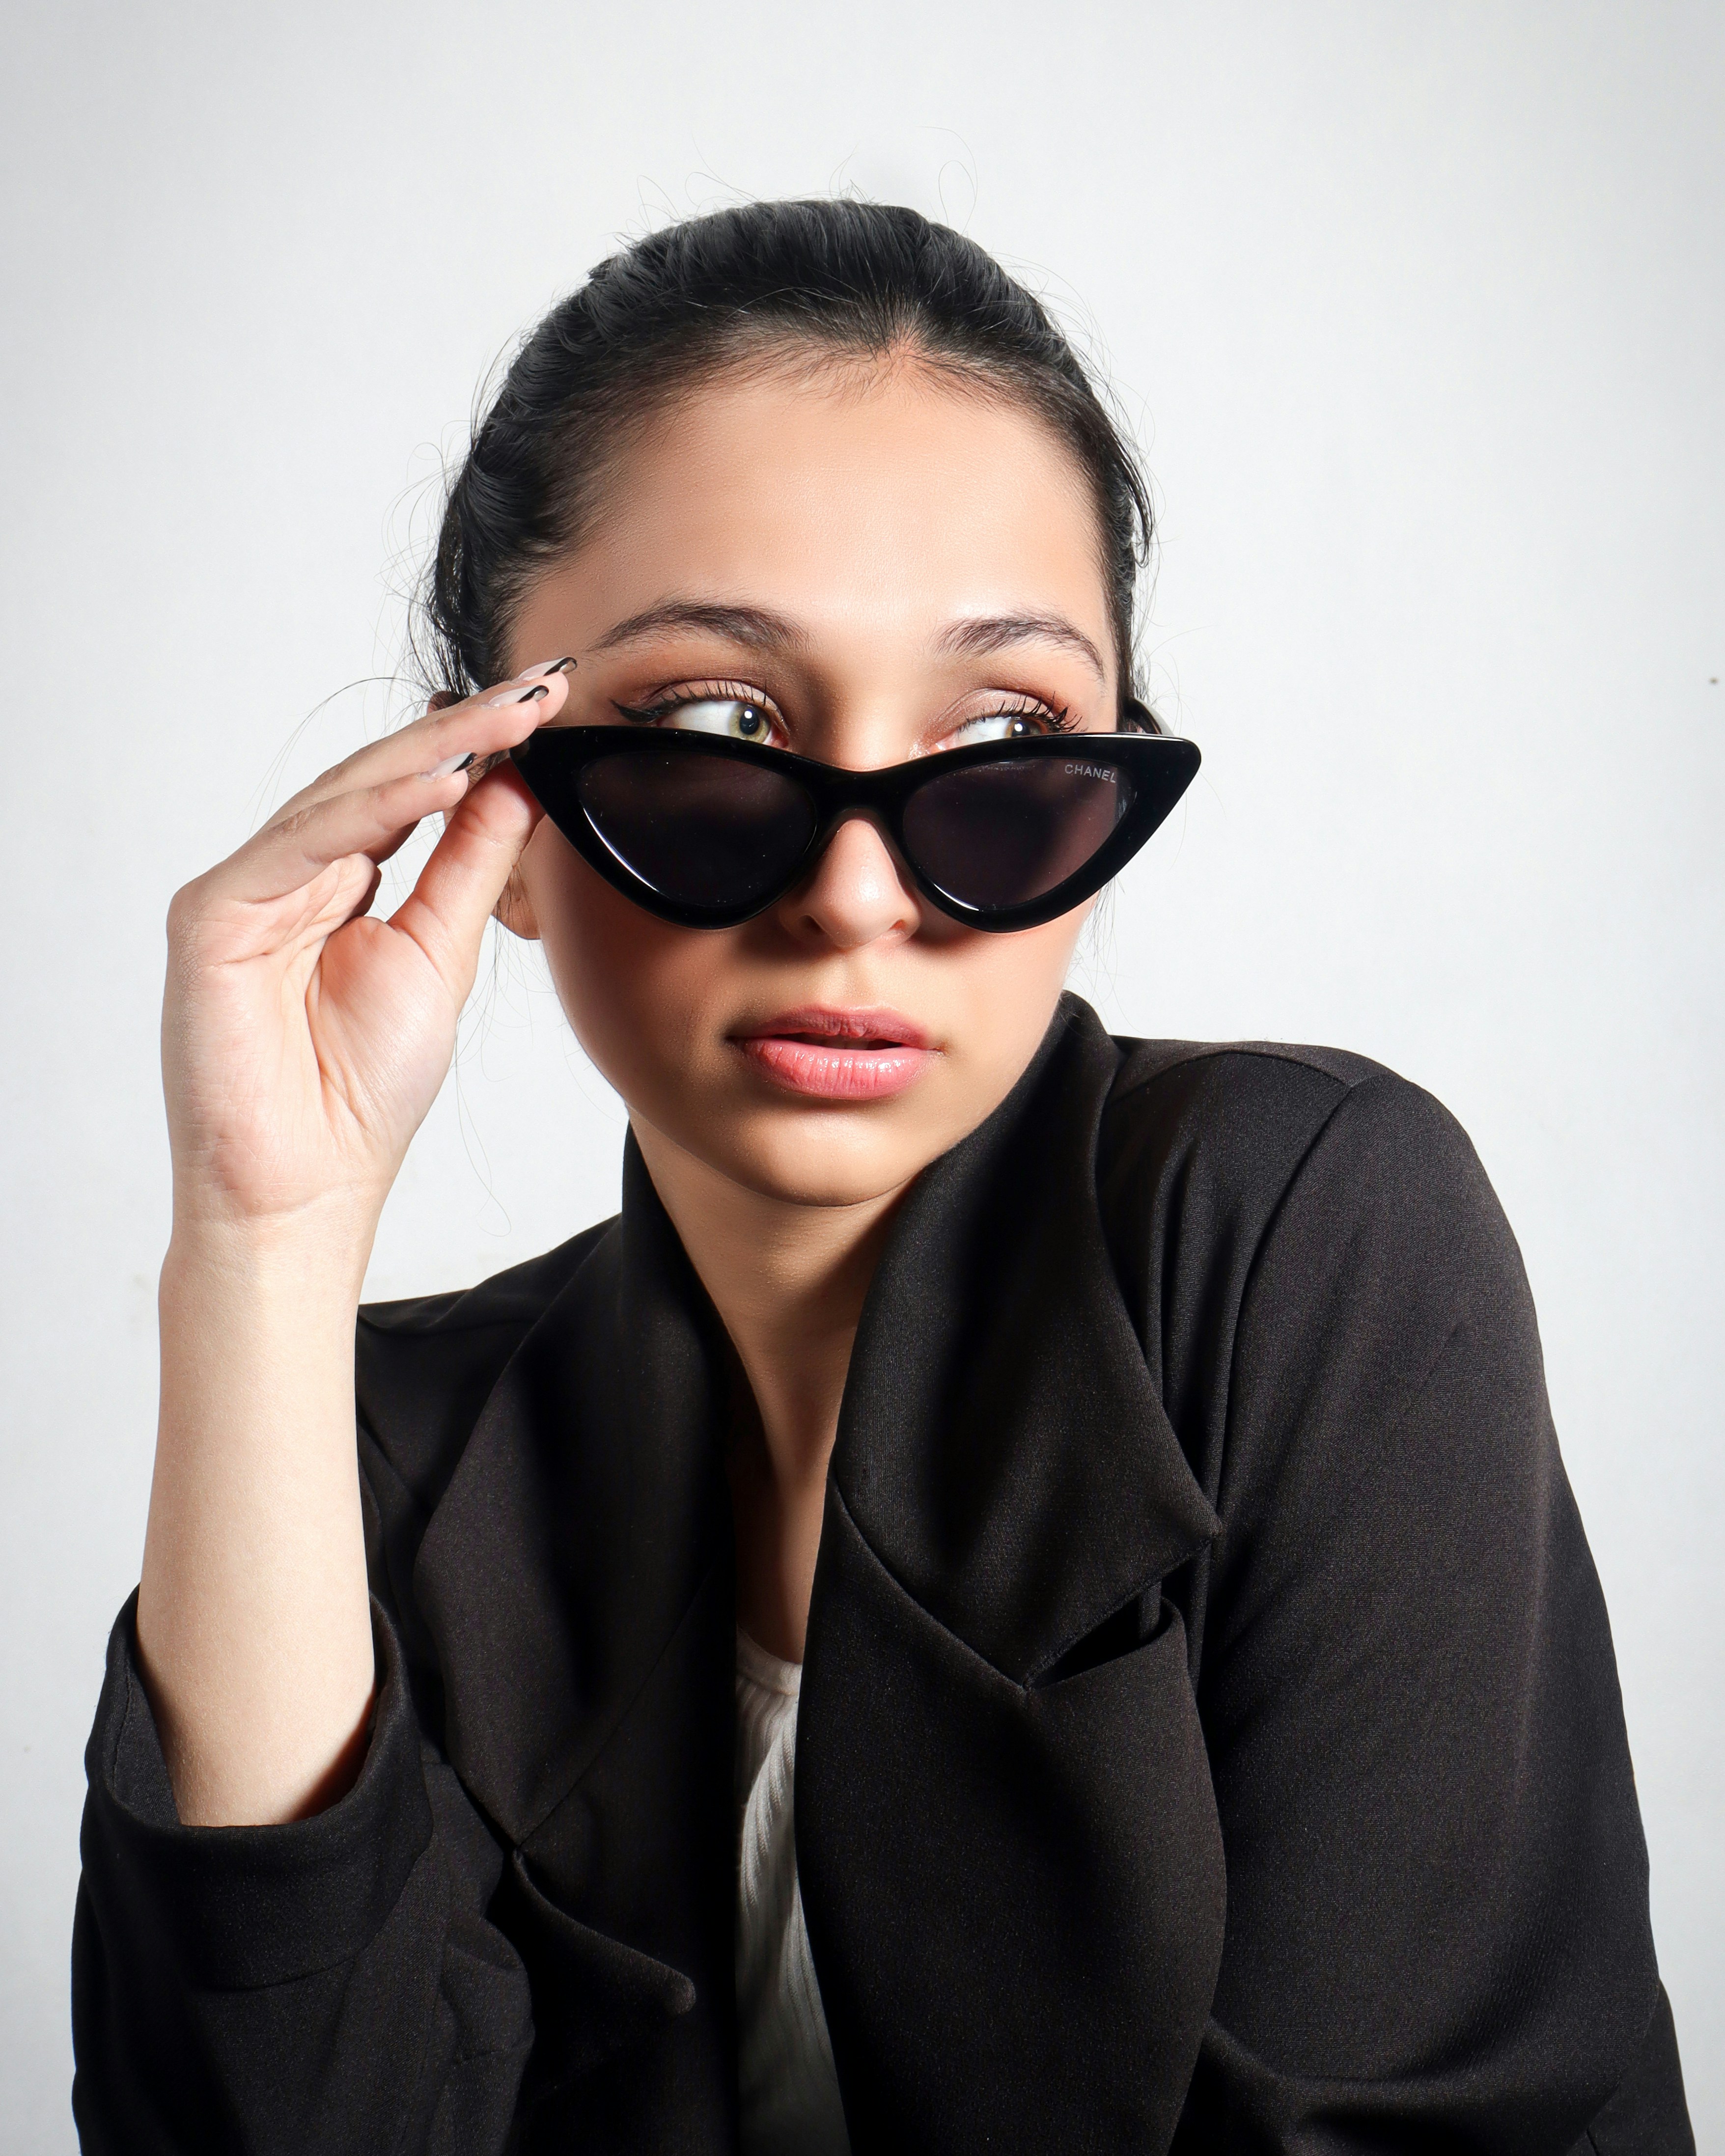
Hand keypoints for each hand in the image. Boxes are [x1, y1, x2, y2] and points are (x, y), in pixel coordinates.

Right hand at [160, 662, 568, 1251]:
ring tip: (511, 719)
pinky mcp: (212, 916)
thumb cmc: (361, 1092)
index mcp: (337, 885)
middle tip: (542, 687)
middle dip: (467, 729)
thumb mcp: (442, 956)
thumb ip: (469, 868)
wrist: (307, 1186)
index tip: (549, 705)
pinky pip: (304, 845)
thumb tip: (513, 784)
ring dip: (434, 752)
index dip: (479, 746)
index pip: (410, 796)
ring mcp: (244, 892)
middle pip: (379, 780)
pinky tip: (445, 778)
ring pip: (344, 797)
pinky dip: (375, 809)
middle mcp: (286, 877)